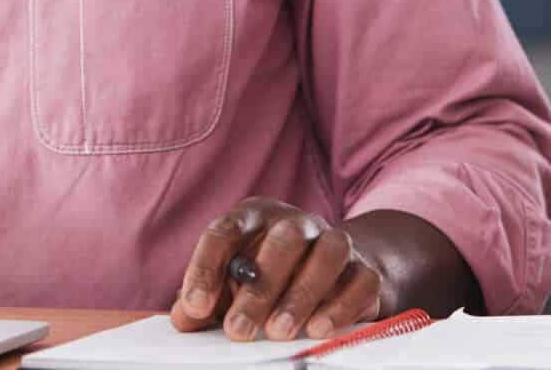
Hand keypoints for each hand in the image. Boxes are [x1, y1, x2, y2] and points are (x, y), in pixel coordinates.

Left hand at [169, 197, 383, 342]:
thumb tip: (185, 317)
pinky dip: (341, 305)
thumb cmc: (270, 276)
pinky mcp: (365, 267)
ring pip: (327, 253)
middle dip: (258, 289)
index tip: (196, 306)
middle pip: (282, 241)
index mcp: (254, 218)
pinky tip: (318, 329)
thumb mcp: (232, 284)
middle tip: (238, 331)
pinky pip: (361, 279)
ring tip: (278, 332)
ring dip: (301, 294)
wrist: (338, 270)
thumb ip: (207, 300)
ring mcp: (334, 240)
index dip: (206, 267)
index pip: (225, 231)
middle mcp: (296, 222)